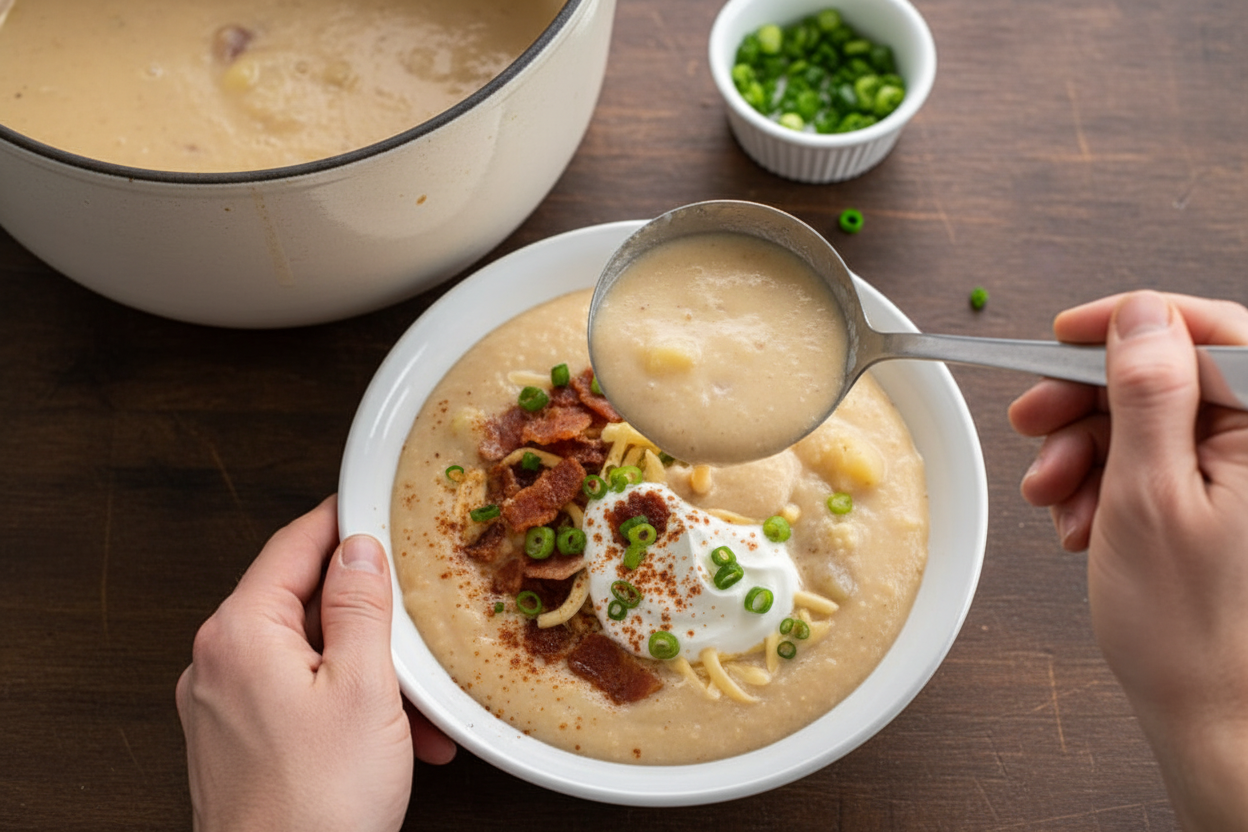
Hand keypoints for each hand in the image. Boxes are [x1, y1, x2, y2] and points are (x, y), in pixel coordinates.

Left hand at [176, 495, 455, 831]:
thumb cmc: (316, 806)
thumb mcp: (364, 687)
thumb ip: (359, 606)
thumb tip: (358, 550)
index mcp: (240, 633)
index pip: (294, 544)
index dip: (342, 521)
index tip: (374, 506)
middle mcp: (218, 662)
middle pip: (302, 602)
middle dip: (370, 618)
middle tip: (416, 625)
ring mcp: (221, 706)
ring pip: (307, 656)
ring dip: (368, 672)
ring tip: (416, 708)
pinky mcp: (235, 743)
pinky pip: (296, 698)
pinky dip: (345, 707)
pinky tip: (392, 738)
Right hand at [1009, 291, 1247, 828]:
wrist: (1212, 714)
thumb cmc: (1189, 626)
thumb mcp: (1148, 494)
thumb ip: (1147, 394)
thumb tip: (1141, 316)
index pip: (1205, 332)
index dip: (1127, 325)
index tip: (1062, 336)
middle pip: (1167, 375)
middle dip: (1088, 402)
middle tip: (1032, 426)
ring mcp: (1243, 474)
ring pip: (1148, 420)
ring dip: (1086, 451)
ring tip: (1057, 500)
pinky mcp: (1222, 499)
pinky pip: (1152, 461)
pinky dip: (1103, 482)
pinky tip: (1082, 520)